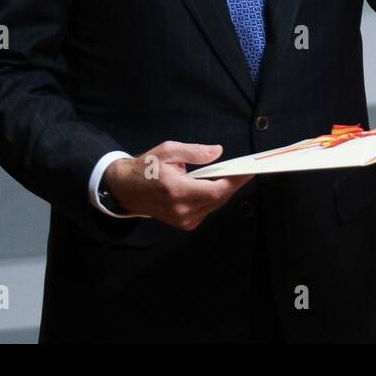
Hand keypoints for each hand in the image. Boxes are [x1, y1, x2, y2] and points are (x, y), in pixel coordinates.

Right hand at [105, 141, 251, 230]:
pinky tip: (214, 185)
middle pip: (219, 198)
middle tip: (245, 169)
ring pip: (215, 204)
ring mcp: (183, 219)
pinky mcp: (184, 223)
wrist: (126, 189)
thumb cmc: (146, 168)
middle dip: (233, 183)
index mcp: (177, 190)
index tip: (248, 170)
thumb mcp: (168, 151)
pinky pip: (207, 209)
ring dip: (224, 190)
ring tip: (232, 174)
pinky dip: (213, 197)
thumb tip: (218, 152)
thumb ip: (194, 152)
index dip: (235, 181)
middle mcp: (181, 209)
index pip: (216, 190)